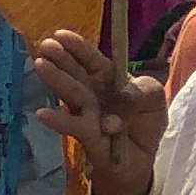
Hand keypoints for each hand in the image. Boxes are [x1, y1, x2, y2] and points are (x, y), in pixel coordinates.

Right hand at [26, 27, 167, 194]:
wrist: (143, 159)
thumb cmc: (145, 122)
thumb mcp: (154, 99)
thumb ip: (141, 93)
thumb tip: (116, 106)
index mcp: (107, 78)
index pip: (91, 59)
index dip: (78, 47)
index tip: (60, 35)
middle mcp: (92, 93)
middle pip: (76, 73)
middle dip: (61, 59)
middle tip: (45, 47)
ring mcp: (87, 114)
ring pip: (72, 94)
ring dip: (57, 80)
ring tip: (41, 65)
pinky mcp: (88, 136)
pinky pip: (75, 126)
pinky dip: (60, 121)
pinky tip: (42, 114)